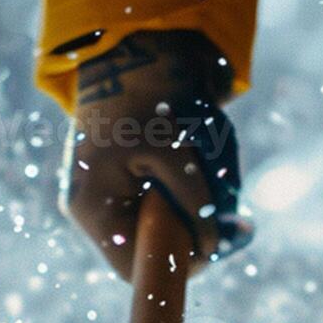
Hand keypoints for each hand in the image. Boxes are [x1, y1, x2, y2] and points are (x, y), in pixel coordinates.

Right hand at [60, 30, 246, 279]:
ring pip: (155, 229)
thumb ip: (194, 204)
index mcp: (93, 207)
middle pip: (144, 250)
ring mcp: (102, 195)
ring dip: (189, 217)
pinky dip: (182, 199)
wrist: (136, 54)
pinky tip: (200, 174)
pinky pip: (156, 206)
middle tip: (231, 224)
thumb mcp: (177, 153)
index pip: (131, 268)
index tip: (214, 252)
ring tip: (216, 187)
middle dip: (187, 239)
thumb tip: (213, 247)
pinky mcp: (118, 181)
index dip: (174, 267)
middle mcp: (91, 208)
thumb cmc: (152, 102)